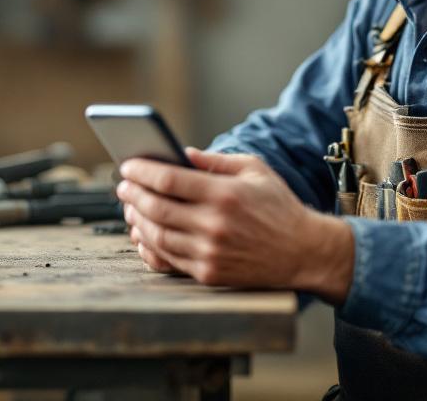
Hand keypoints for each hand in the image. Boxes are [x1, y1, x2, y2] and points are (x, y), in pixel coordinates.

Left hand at [116, 147, 353, 302]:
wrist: (303, 252)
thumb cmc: (278, 206)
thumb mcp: (254, 170)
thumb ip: (214, 161)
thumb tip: (178, 153)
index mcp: (225, 194)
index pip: (169, 180)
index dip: (142, 171)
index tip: (128, 166)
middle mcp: (215, 225)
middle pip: (157, 208)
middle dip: (133, 195)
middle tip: (123, 186)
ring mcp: (210, 253)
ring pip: (157, 236)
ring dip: (137, 220)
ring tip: (131, 208)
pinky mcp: (209, 274)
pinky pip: (168, 260)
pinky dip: (149, 246)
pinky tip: (143, 234)